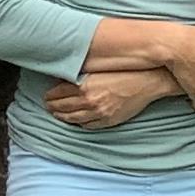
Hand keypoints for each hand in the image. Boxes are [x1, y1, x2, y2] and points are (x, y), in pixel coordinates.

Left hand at [44, 71, 167, 130]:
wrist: (147, 81)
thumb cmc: (124, 71)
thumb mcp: (98, 69)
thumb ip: (79, 75)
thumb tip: (63, 80)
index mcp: (84, 87)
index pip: (56, 95)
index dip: (49, 96)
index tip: (47, 97)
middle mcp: (89, 102)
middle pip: (62, 108)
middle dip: (53, 107)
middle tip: (49, 106)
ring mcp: (99, 113)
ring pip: (73, 119)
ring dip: (63, 117)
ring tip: (59, 114)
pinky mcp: (108, 120)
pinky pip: (88, 126)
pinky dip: (80, 123)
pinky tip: (77, 120)